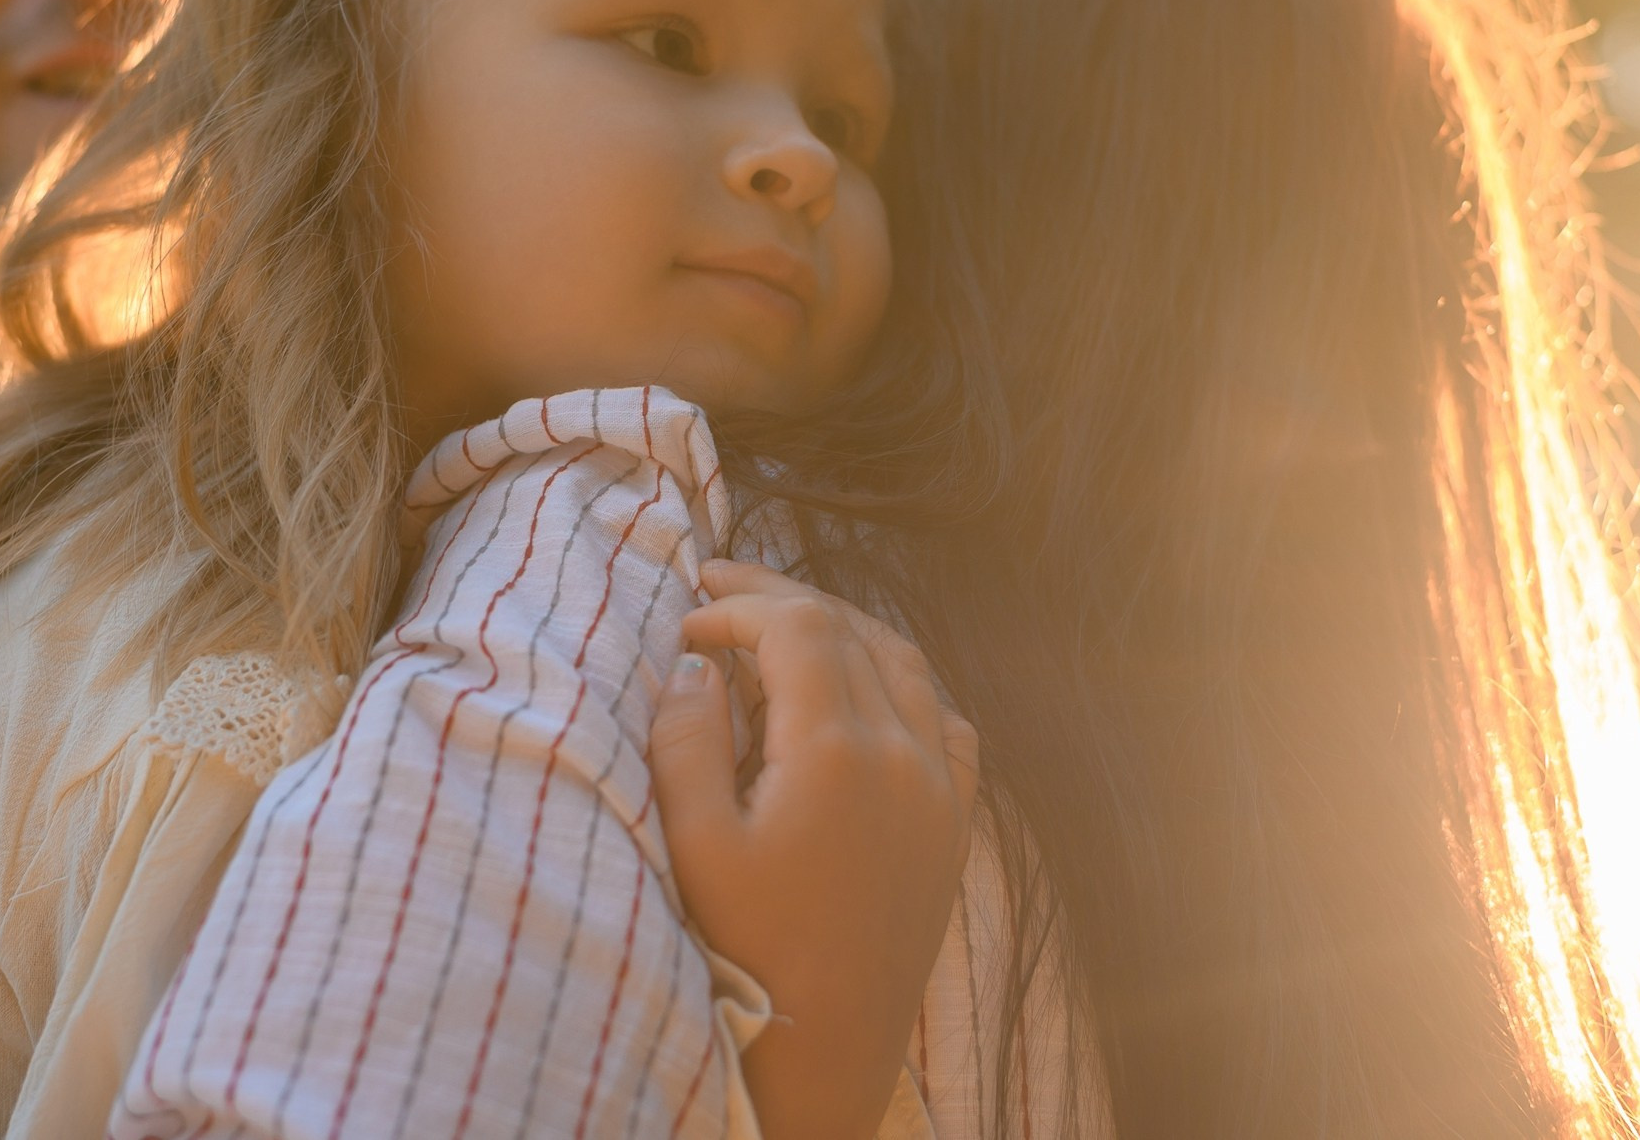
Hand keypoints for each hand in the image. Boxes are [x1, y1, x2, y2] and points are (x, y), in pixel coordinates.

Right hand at [649, 560, 978, 1139]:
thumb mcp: (695, 848)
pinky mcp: (953, 828)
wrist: (825, 1051)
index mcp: (839, 753)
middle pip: (852, 632)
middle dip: (782, 601)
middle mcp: (905, 757)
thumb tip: (695, 666)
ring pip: (905, 665)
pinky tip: (865, 690)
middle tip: (719, 589)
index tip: (686, 622)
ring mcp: (940, 791)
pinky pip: (946, 722)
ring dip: (843, 630)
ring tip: (782, 624)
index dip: (740, 605)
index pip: (799, 627)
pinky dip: (903, 683)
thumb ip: (688, 742)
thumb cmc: (748, 954)